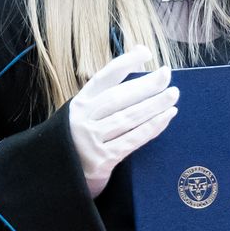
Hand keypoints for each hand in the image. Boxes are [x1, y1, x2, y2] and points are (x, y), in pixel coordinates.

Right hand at [67, 46, 177, 197]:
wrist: (57, 177)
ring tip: (173, 94)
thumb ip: (104, 97)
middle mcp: (82, 119)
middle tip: (167, 74)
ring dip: (153, 105)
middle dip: (145, 84)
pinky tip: (166, 117)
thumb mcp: (83, 116)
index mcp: (78, 104)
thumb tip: (135, 62)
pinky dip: (152, 127)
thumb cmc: (78, 141)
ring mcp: (91, 141)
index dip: (125, 64)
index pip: (104, 78)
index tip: (145, 53)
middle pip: (119, 97)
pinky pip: (132, 140)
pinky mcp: (102, 160)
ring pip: (128, 118)